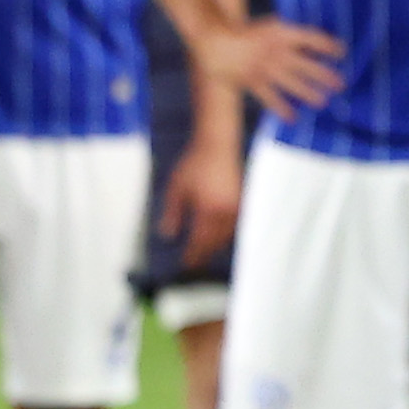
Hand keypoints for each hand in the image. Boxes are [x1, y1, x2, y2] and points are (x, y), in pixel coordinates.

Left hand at [171, 135, 244, 265]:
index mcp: (209, 210)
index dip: (193, 254)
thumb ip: (172, 213)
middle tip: (195, 263)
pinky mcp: (241, 201)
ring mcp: (236, 207)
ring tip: (204, 251)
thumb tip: (167, 234)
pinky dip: (224, 234)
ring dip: (215, 245)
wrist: (218, 145)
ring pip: (226, 235)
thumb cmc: (196, 163)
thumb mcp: (176, 188)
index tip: (186, 264)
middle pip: (215, 242)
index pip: (200, 240)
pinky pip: (233, 225)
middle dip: (204, 253)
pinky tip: (217, 235)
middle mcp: (226, 212)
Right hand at [199, 15, 345, 120]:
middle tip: (341, 84)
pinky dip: (281, 108)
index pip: (310, 37)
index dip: (327, 44)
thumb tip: (315, 50)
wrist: (216, 40)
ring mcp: (263, 66)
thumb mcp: (270, 28)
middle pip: (305, 63)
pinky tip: (293, 118)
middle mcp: (274, 49)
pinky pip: (270, 97)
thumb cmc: (248, 34)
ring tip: (322, 101)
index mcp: (280, 32)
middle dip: (324, 74)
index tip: (341, 52)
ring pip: (291, 82)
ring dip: (308, 92)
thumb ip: (290, 38)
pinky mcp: (252, 81)